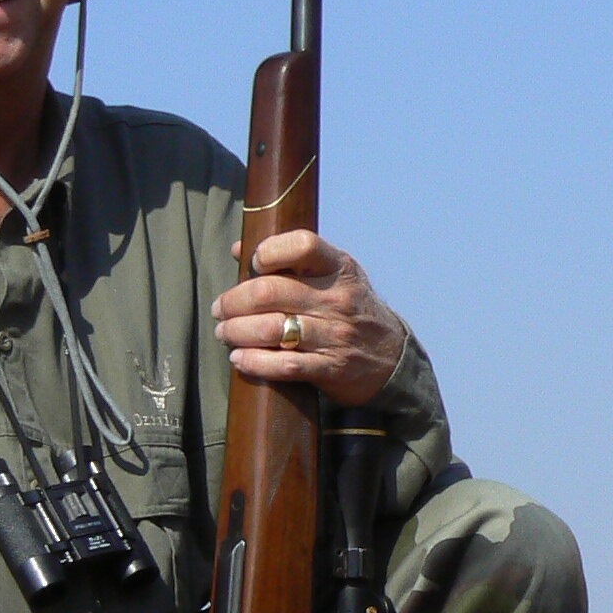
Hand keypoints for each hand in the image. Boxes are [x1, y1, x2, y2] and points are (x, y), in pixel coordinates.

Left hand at [213, 231, 404, 404]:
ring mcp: (337, 334)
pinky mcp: (332, 367)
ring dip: (236, 332)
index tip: (254, 265)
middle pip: (270, 291)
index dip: (269, 251)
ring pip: (271, 329)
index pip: (301, 244)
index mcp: (339, 268)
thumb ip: (290, 261)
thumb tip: (238, 248)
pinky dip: (255, 363)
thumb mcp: (334, 276)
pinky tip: (240, 359)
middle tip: (220, 309)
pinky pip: (285, 365)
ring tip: (224, 333)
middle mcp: (338, 299)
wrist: (392, 358)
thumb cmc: (351, 310)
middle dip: (234, 301)